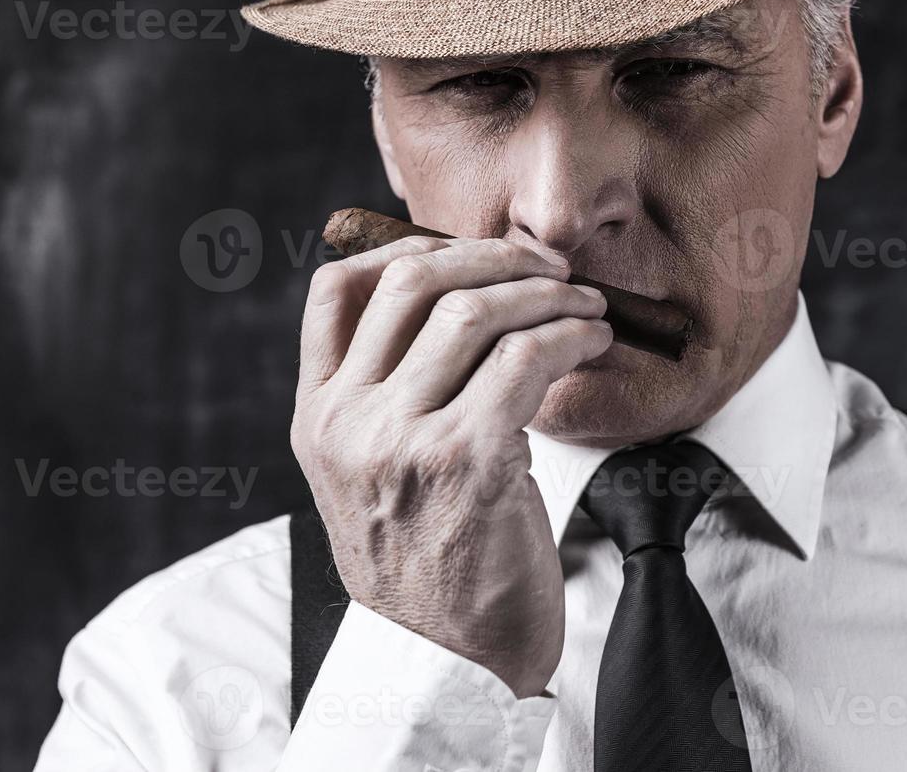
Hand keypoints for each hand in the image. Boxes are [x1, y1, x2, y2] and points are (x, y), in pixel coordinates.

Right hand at [292, 234, 612, 697]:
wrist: (448, 659)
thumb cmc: (430, 560)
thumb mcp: (373, 474)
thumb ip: (387, 397)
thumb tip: (456, 302)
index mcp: (316, 417)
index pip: (335, 291)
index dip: (408, 248)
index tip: (468, 252)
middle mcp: (345, 423)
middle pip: (411, 284)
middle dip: (493, 258)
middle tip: (546, 269)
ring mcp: (398, 440)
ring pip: (473, 314)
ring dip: (545, 295)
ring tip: (584, 307)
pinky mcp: (464, 461)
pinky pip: (524, 360)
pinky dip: (567, 336)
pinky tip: (590, 344)